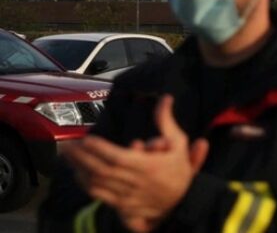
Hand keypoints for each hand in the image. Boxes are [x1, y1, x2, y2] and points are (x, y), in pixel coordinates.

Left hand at [62, 95, 208, 230]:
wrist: (183, 200)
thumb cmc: (178, 169)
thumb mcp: (178, 142)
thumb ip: (167, 121)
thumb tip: (166, 98)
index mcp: (149, 166)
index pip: (120, 158)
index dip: (101, 149)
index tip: (86, 138)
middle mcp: (136, 182)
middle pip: (102, 170)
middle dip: (81, 157)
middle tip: (66, 144)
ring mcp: (127, 196)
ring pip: (97, 183)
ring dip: (79, 169)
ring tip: (67, 155)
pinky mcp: (121, 205)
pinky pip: (99, 195)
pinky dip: (85, 184)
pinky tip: (77, 172)